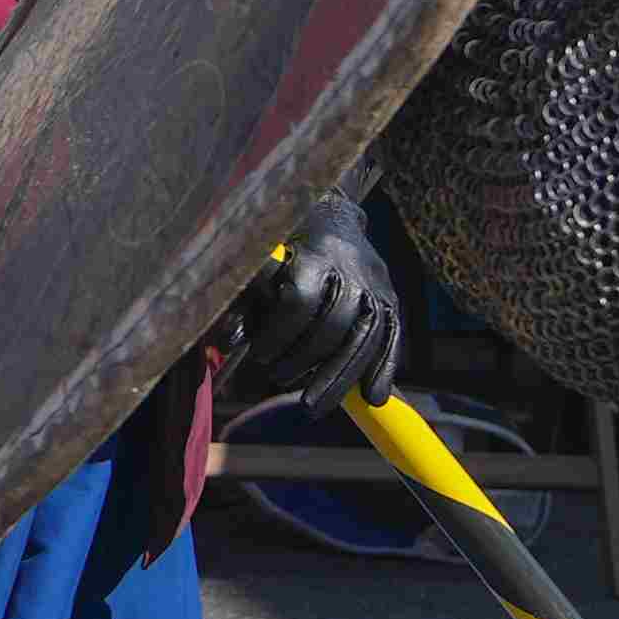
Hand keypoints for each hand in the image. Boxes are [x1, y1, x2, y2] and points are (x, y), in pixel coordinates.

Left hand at [221, 205, 406, 427]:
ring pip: (366, 336)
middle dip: (306, 362)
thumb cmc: (289, 238)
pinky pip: (391, 337)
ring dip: (341, 377)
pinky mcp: (391, 297)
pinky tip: (372, 398)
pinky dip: (383, 369)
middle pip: (335, 325)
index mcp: (316, 253)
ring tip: (315, 406)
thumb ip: (250, 295)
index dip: (278, 333)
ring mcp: (377, 284)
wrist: (336, 212)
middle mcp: (352, 268)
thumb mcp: (265, 254)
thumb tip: (227, 343)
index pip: (300, 299)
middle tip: (278, 381)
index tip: (258, 354)